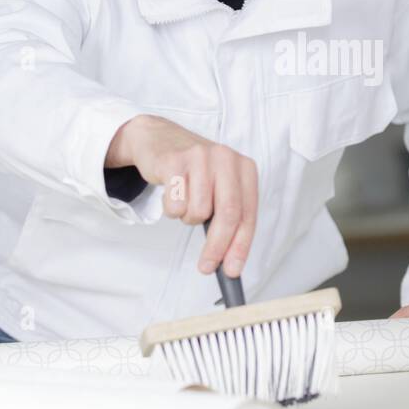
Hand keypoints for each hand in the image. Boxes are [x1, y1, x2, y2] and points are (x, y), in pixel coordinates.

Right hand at [106, 115, 256, 277]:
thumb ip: (228, 216)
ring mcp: (201, 157)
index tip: (232, 270)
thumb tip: (229, 261)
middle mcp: (227, 159)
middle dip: (217, 247)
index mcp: (244, 168)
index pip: (248, 214)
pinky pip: (175, 204)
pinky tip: (172, 193)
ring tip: (185, 202)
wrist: (160, 139)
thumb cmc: (194, 171)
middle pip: (228, 214)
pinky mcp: (175, 161)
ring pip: (198, 212)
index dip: (240, 246)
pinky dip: (171, 208)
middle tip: (206, 267)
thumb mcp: (219, 187)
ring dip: (188, 218)